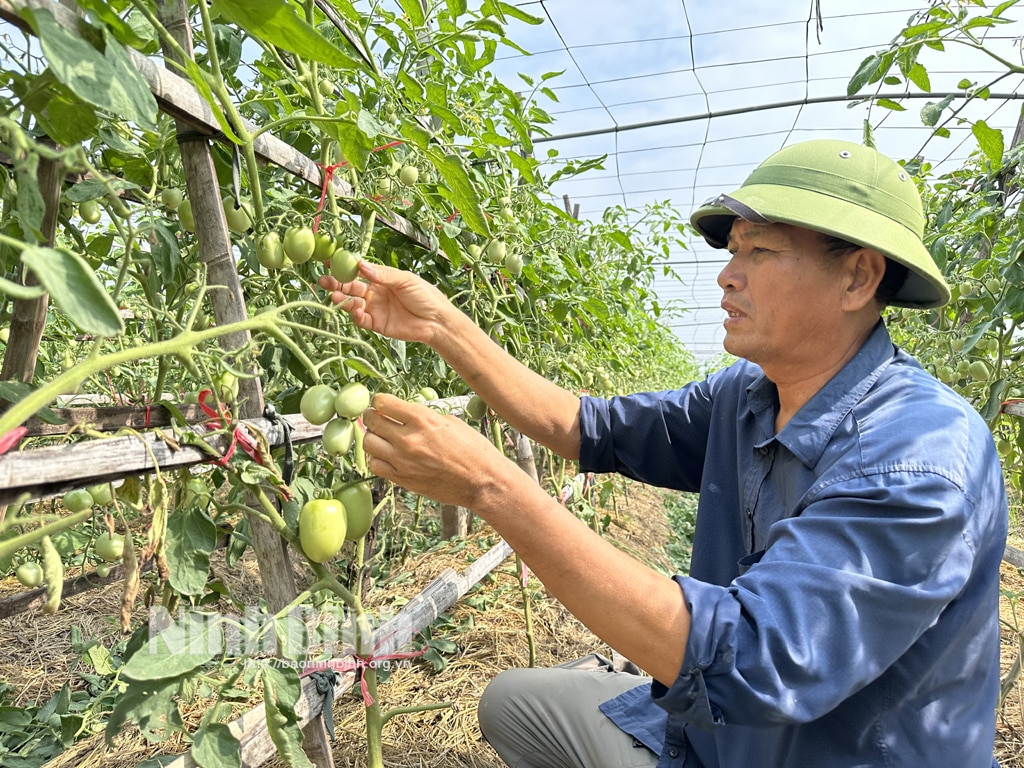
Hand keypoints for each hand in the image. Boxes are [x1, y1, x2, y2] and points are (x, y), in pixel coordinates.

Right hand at [318, 261, 450, 344]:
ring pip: (352, 302)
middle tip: (323, 280)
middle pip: (350, 287)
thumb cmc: (425, 296)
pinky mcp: (377, 324)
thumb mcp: (405, 280)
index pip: (358, 271)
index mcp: (381, 278)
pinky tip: (355, 310)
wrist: (436, 320)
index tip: (329, 262)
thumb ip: (383, 275)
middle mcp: (374, 292)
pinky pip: (361, 319)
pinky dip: (355, 315)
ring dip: (342, 299)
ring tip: (334, 296)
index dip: (343, 267)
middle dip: (336, 283)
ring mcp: (374, 308)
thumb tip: (361, 265)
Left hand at [361, 393, 513, 509]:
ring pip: (369, 443)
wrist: (482, 481)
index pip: (384, 403)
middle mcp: (409, 439)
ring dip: (373, 437)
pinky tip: (388, 456)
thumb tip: (406, 414)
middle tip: (377, 418)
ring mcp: (403, 461)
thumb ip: (425, 416)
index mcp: (423, 419)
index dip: (380, 401)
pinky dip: (377, 458)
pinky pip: (375, 465)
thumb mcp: (451, 422)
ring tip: (383, 438)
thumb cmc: (473, 450)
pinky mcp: (402, 479)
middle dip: (372, 416)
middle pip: (372, 421)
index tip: (382, 403)